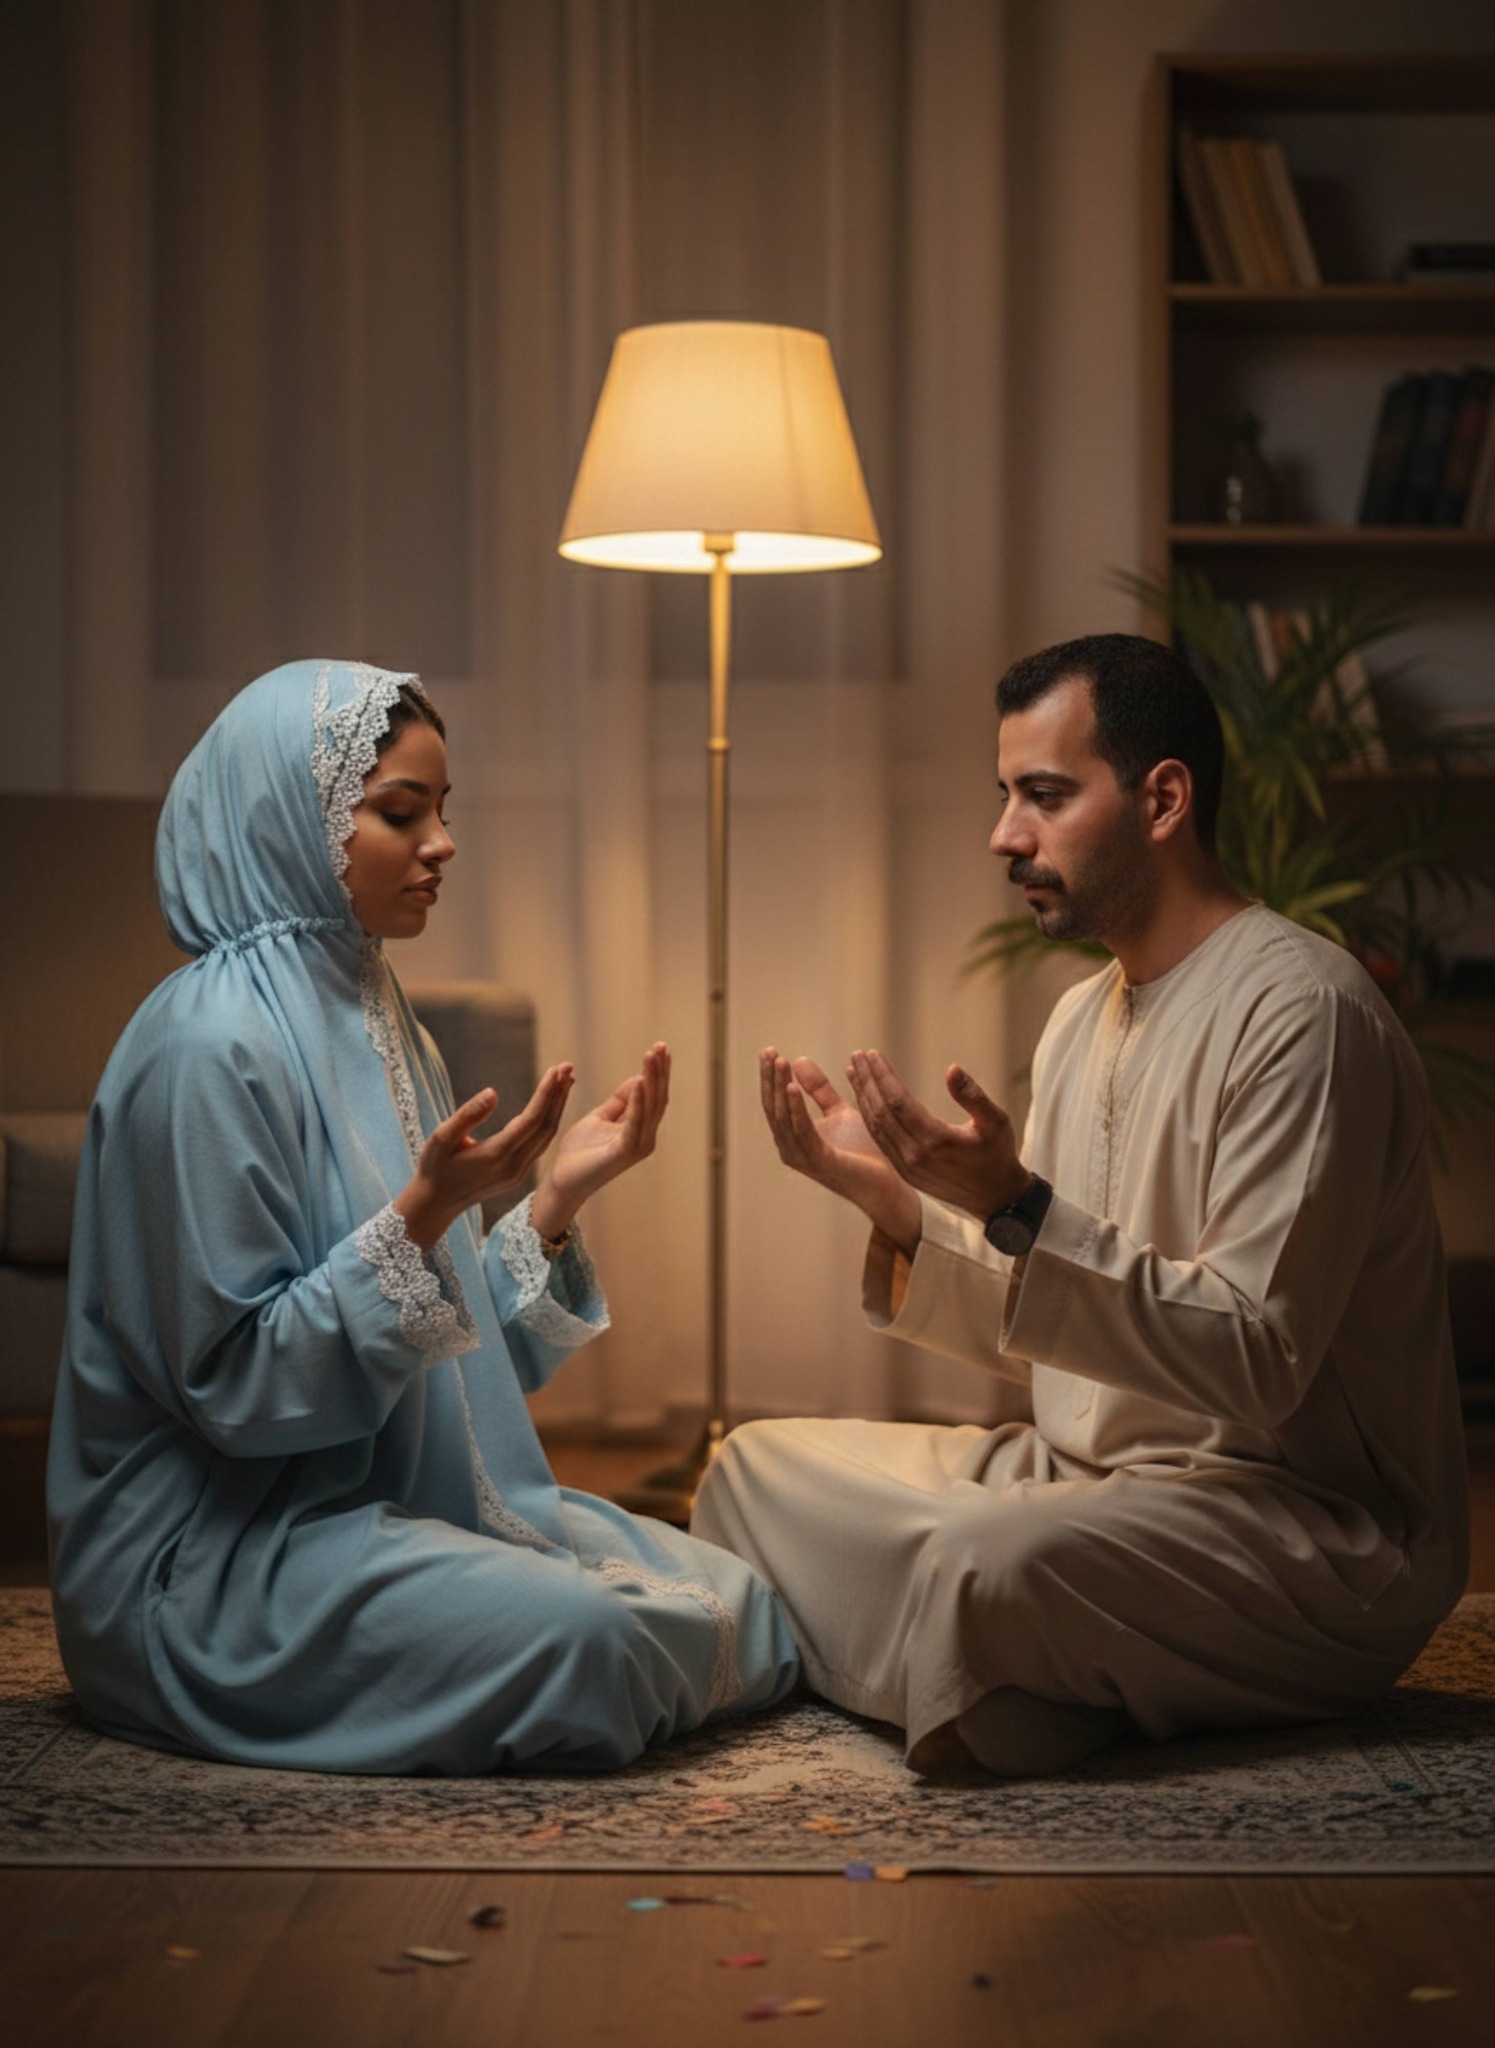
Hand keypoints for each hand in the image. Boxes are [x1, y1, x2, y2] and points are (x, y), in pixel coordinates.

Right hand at [394, 1066, 574, 1251]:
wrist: (436, 1204)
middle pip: (546, 1126)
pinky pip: (540, 1144)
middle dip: (558, 1095)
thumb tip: (493, 1092)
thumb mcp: (441, 1138)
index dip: (545, 1093)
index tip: (554, 1069)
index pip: (531, 1119)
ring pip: (546, 1136)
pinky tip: (551, 1104)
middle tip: (567, 1066)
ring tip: (565, 1080)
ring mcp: (519, 1173)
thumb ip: (467, 1115)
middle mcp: (514, 1166)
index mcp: (497, 1155)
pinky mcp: (518, 1174)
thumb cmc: (435, 1167)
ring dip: (558, 1107)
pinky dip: (549, 1120)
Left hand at [530, 1043, 670, 1238]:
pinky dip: (637, 1101)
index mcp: (640, 1129)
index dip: (658, 1072)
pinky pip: (634, 1122)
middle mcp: (644, 1138)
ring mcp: (636, 1146)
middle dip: (660, 1071)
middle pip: (657, 1099)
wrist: (562, 1179)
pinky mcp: (623, 1152)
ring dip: (652, 1079)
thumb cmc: (580, 1152)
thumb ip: (620, 1102)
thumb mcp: (601, 1117)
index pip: (654, 1096)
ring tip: (652, 1055)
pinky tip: (638, 1081)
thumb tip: (638, 1078)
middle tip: (662, 1046)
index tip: (660, 1048)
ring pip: (650, 1107)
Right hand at [760, 1048, 921, 1255]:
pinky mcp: (821, 1161)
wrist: (885, 1182)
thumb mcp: (839, 1111)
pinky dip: (795, 1108)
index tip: (769, 1050)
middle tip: (768, 1051)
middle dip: (769, 1079)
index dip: (770, 1077)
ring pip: (782, 1119)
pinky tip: (793, 1087)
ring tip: (780, 1062)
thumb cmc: (862, 1150)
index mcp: (793, 1137)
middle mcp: (791, 1149)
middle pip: (773, 1109)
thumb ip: (818, 1090)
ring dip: (780, 1088)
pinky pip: (802, 1131)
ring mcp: (803, 1158)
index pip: (774, 1103)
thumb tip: (798, 1060)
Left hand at [846, 1050, 1028, 1221]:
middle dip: (867, 1081)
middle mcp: (915, 1155)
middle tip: (857, 1056)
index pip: (898, 1101)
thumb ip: (973, 1095)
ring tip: (853, 1072)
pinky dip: (869, 1117)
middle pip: (881, 1112)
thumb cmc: (998, 1153)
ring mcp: (907, 1166)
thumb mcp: (996, 1121)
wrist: (995, 1197)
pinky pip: (880, 1141)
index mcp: (936, 1140)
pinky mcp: (904, 1172)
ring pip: (876, 1127)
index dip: (883, 1075)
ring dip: (863, 1097)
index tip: (872, 1053)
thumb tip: (952, 1068)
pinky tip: (864, 1099)